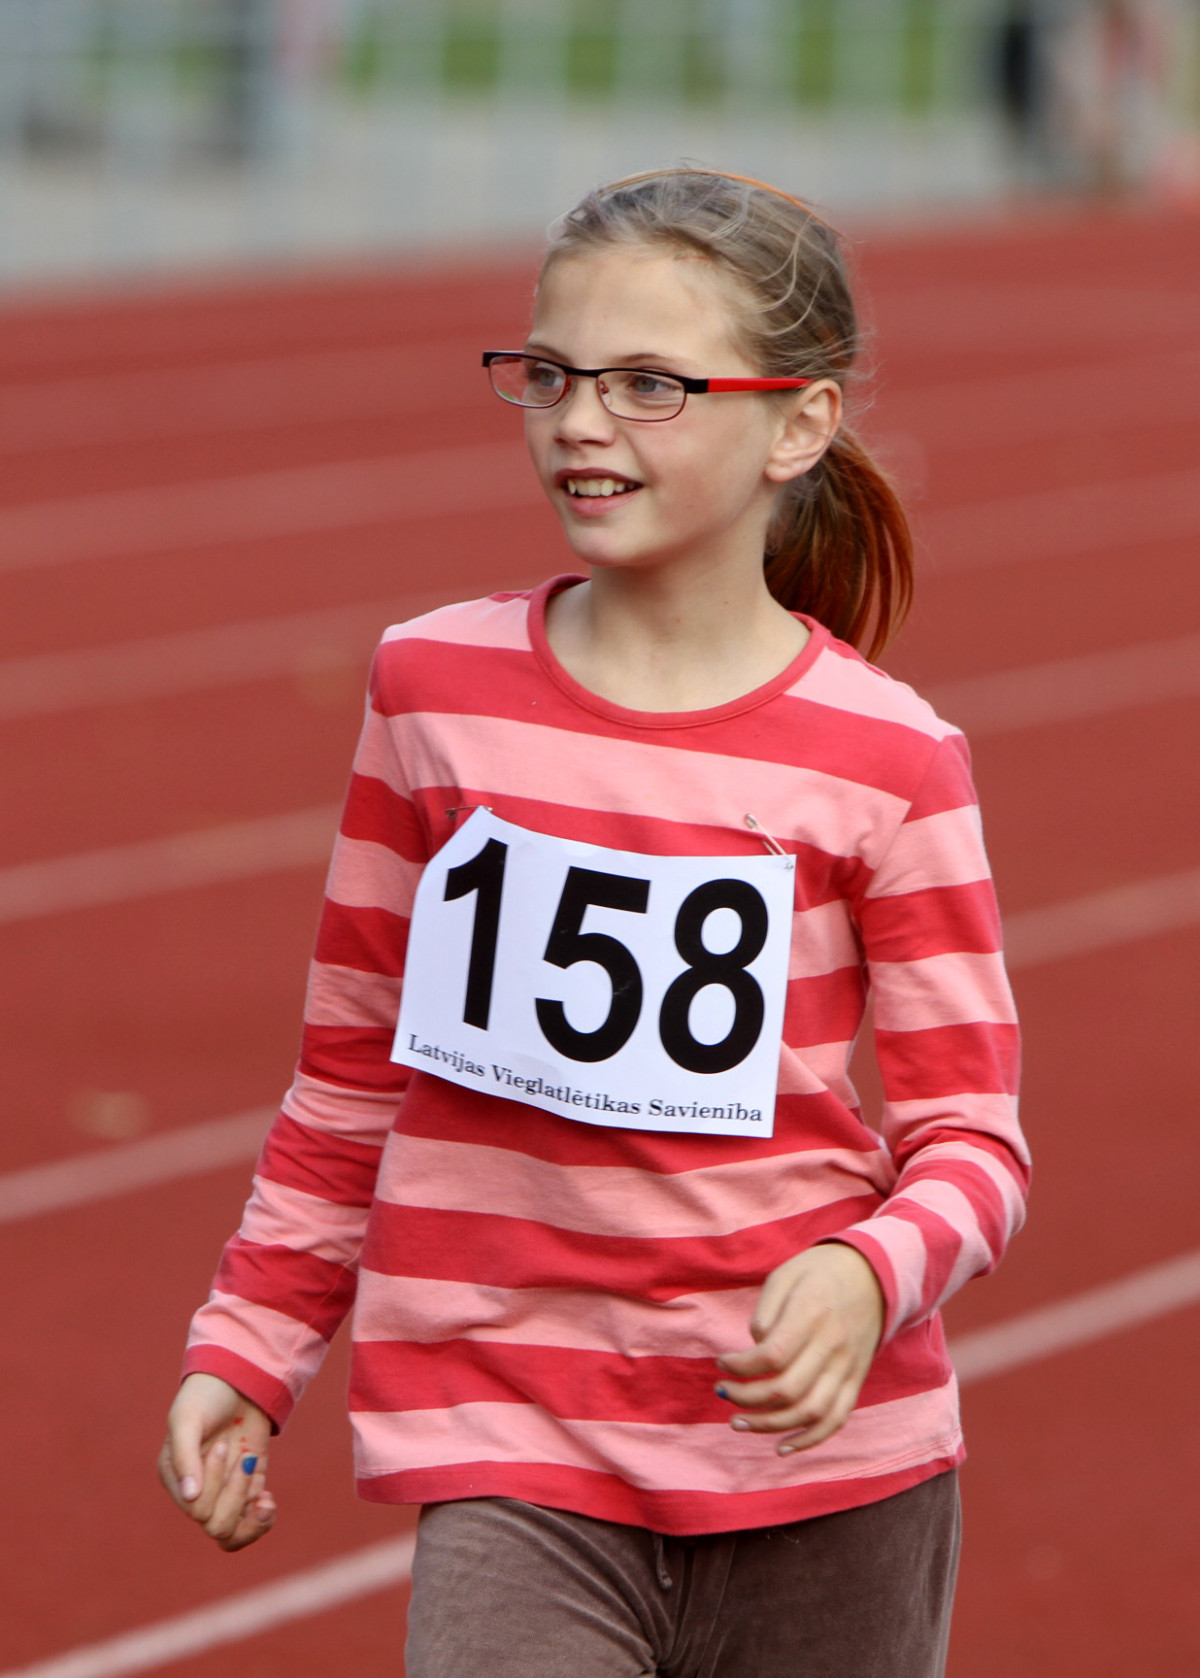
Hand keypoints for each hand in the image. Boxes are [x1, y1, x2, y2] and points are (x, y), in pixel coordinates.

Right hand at [159, 1373, 275, 1550]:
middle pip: (215, 1525)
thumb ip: (185, 1456)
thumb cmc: (206, 1396)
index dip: (214, 1484)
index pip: (196, 1507)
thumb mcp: (188, 1418)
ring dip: (251, 1521)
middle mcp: (195, 1491)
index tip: (222, 1445)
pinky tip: (267, 1501)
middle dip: (234, 1494)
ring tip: (264, 1501)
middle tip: (242, 1457)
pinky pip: (250, 1522)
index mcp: (174, 1477)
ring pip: (230, 1534)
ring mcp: (222, 1491)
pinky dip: (261, 1520)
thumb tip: (191, 1497)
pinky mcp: (246, 1486)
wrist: (238, 1377)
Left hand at [715, 1243, 884, 1453]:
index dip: (740, 1366)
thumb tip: (754, 1348)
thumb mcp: (786, 1275)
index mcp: (812, 1314)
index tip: (721, 1362)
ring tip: (738, 1423)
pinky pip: (835, 1420)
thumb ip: (766, 1312)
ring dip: (769, 1426)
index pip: (773, 1355)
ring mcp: (848, 1367)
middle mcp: (832, 1345)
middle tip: (722, 1393)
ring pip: (809, 1412)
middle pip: (788, 1390)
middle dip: (746, 1399)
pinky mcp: (856, 1380)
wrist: (873, 1273)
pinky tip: (781, 1447)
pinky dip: (809, 1440)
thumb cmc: (819, 1271)